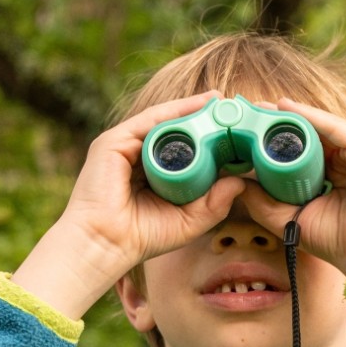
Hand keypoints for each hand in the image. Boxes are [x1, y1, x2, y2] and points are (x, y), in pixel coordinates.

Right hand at [13, 91, 244, 318]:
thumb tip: (240, 182)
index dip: (208, 138)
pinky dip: (173, 112)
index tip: (236, 129)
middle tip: (233, 107)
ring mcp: (124, 146)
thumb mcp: (188, 221)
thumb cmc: (141, 238)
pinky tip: (198, 106)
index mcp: (150, 173)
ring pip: (163, 121)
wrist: (105, 244)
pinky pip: (149, 120)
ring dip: (192, 110)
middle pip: (174, 129)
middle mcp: (136, 155)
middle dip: (203, 118)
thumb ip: (213, 204)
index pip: (183, 148)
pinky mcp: (113, 142)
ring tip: (221, 102)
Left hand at [240, 98, 345, 274]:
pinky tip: (288, 110)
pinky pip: (335, 127)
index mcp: (331, 175)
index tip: (248, 132)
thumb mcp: (289, 219)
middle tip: (252, 112)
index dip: (276, 141)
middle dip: (281, 123)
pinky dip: (312, 117)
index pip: (301, 151)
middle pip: (310, 134)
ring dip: (292, 115)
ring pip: (321, 127)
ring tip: (263, 109)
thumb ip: (265, 203)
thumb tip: (238, 184)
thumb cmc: (335, 241)